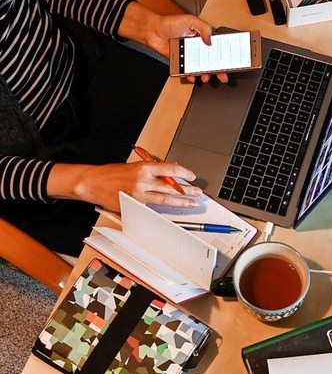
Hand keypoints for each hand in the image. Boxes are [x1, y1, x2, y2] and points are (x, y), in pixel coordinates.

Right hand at [48, 162, 202, 210]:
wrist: (92, 182)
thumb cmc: (111, 173)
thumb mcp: (133, 165)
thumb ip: (152, 169)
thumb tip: (169, 171)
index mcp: (144, 167)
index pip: (170, 169)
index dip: (184, 173)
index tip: (191, 176)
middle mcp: (143, 180)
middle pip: (171, 186)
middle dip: (187, 190)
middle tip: (197, 192)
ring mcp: (139, 194)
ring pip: (165, 199)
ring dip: (180, 201)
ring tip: (190, 202)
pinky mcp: (134, 205)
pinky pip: (152, 207)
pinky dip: (163, 207)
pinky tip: (171, 208)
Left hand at [147, 14, 228, 83]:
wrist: (154, 31)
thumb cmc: (170, 23)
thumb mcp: (190, 20)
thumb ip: (203, 28)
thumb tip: (210, 40)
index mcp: (202, 38)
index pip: (216, 48)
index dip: (223, 56)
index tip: (229, 62)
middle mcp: (198, 48)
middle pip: (212, 62)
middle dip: (219, 70)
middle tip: (223, 76)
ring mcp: (190, 56)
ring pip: (201, 69)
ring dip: (205, 74)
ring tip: (206, 76)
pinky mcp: (182, 63)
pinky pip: (188, 72)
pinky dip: (191, 76)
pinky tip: (192, 76)